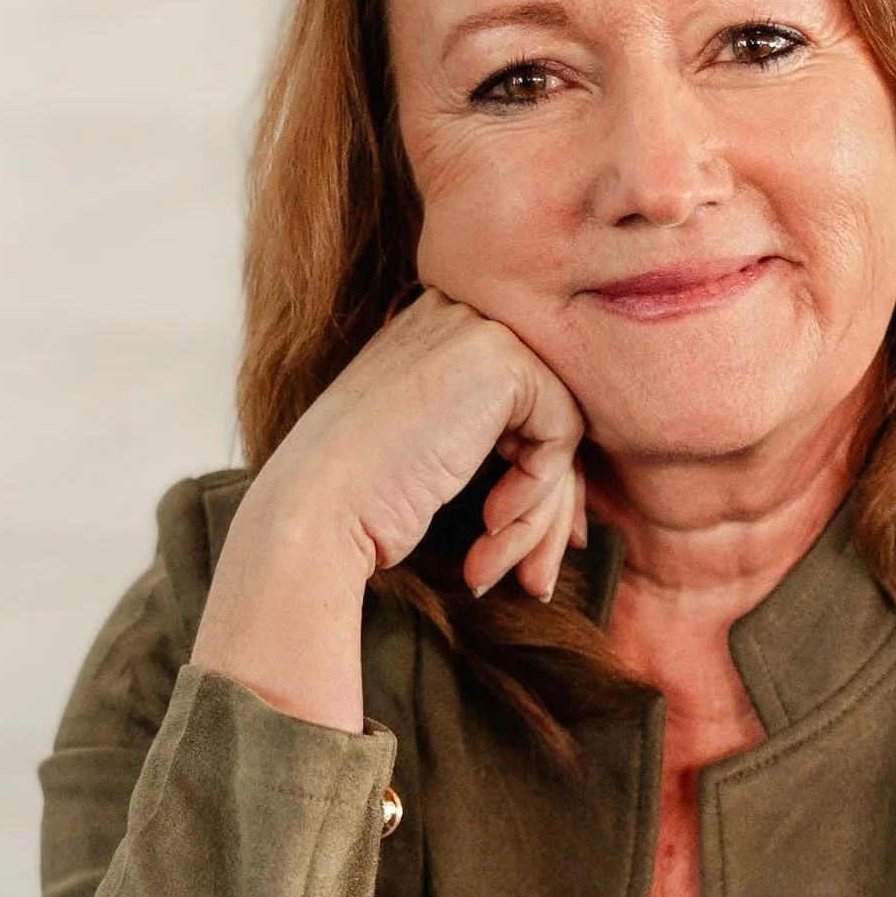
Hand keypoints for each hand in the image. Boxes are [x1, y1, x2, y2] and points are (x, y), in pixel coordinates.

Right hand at [193, 290, 586, 730]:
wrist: (315, 514)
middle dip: (548, 507)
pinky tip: (491, 525)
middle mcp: (452, 316)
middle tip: (534, 580)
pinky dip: (539, 493)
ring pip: (560, 428)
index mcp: (428, 335)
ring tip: (513, 573)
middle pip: (543, 412)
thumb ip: (492, 449)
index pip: (515, 400)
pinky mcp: (501, 357)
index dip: (532, 478)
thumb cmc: (356, 508)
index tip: (517, 541)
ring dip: (542, 516)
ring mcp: (475, 328)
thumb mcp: (430, 463)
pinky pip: (563, 432)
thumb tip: (579, 496)